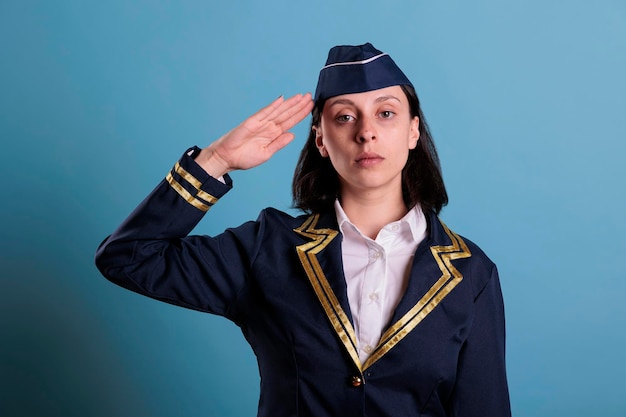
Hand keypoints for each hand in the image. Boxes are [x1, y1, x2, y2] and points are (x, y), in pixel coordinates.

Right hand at [197, 93, 313, 177]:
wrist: (227, 159)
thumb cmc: (244, 157)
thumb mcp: (266, 153)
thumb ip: (279, 144)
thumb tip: (292, 135)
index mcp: (273, 134)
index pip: (290, 122)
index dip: (300, 114)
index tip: (311, 107)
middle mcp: (269, 126)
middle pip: (287, 114)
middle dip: (299, 106)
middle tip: (310, 96)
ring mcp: (261, 123)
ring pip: (278, 111)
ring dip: (289, 104)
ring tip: (301, 96)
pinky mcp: (251, 122)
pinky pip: (264, 113)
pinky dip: (273, 106)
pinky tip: (282, 100)